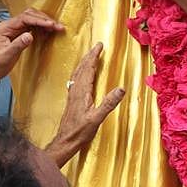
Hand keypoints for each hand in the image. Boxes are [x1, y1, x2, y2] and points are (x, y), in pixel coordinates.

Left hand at [0, 8, 63, 84]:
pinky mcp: (16, 36)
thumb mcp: (5, 57)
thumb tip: (30, 35)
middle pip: (29, 15)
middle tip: (57, 27)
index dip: (40, 21)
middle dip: (44, 20)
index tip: (51, 25)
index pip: (24, 19)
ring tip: (55, 28)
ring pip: (30, 20)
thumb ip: (17, 45)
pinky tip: (47, 32)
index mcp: (3, 28)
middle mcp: (8, 27)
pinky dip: (40, 28)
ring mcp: (12, 30)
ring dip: (43, 23)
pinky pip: (30, 27)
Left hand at [46, 43, 124, 166]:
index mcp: (82, 92)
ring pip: (77, 74)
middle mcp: (76, 90)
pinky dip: (80, 72)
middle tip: (96, 47)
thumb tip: (121, 88)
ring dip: (84, 63)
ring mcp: (72, 95)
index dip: (94, 56)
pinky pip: (76, 80)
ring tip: (90, 56)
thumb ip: (109, 103)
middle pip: (81, 68)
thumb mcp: (97, 118)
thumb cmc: (80, 132)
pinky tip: (81, 75)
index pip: (88, 69)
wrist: (65, 141)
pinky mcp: (72, 101)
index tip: (99, 46)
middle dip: (89, 56)